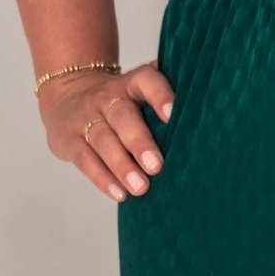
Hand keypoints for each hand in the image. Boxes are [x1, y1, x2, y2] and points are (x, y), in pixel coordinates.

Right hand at [37, 58, 174, 203]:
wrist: (67, 92)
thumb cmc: (120, 97)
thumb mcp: (138, 85)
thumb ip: (166, 90)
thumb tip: (207, 99)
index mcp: (131, 82)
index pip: (146, 81)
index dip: (159, 95)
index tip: (173, 115)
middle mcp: (107, 97)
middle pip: (122, 116)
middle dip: (139, 142)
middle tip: (157, 166)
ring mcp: (85, 118)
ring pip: (103, 140)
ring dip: (122, 166)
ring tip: (141, 188)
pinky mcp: (70, 140)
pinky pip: (85, 160)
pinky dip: (102, 179)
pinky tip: (120, 194)